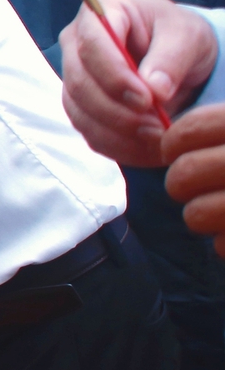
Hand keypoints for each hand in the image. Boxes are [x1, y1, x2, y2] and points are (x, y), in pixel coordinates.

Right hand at [60, 0, 218, 165]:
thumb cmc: (179, 37)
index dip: (115, 76)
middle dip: (117, 111)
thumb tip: (155, 89)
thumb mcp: (188, 36)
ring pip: (80, 112)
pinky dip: (117, 146)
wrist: (177, 57)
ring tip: (157, 138)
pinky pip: (89, 132)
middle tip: (156, 127)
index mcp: (99, 14)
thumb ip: (172, 58)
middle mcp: (76, 45)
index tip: (147, 99)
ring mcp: (74, 78)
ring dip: (118, 133)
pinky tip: (147, 147)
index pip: (92, 46)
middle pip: (80, 84)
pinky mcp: (81, 107)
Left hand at [165, 105, 224, 254]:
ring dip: (201, 214)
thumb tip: (153, 127)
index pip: (187, 131)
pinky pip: (220, 245)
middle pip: (183, 175)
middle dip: (181, 182)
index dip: (173, 144)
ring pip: (196, 215)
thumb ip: (212, 124)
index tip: (178, 150)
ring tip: (222, 205)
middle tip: (198, 182)